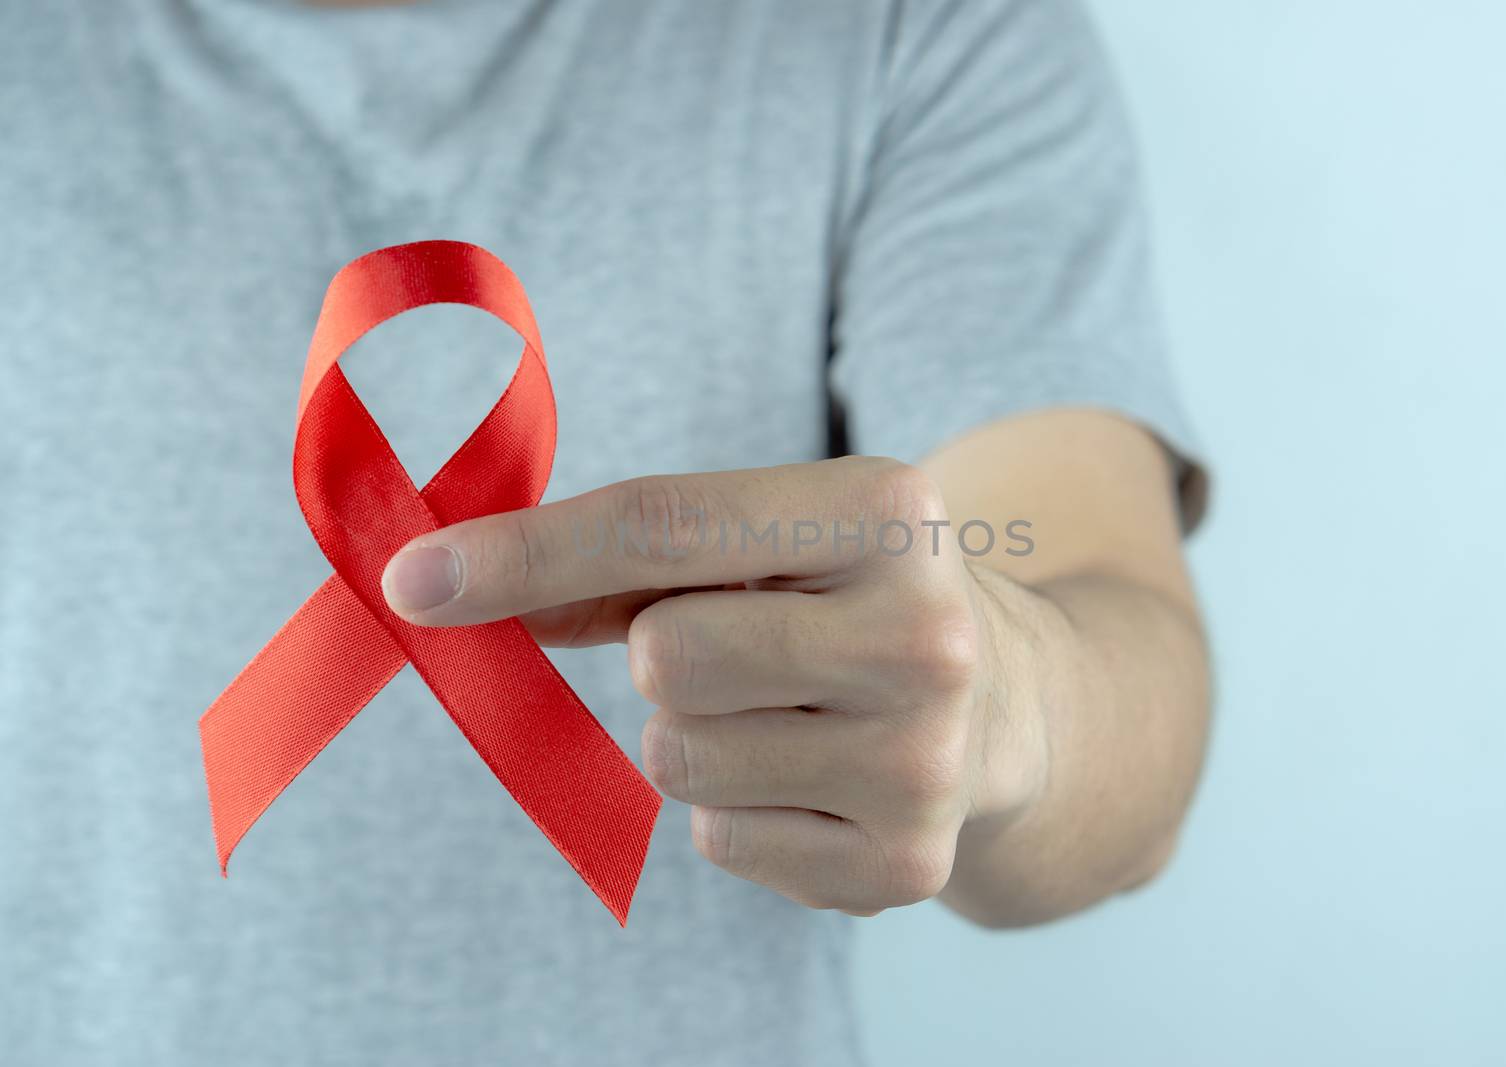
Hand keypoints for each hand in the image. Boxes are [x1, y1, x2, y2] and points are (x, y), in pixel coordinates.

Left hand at [380, 456, 1048, 914]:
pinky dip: (735, 808)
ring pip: (676, 758)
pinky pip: (715, 839)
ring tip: (788, 712)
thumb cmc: (850, 599)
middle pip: (665, 656)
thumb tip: (450, 585)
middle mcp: (924, 635)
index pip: (664, 526)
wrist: (1010, 702)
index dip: (524, 554)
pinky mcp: (904, 864)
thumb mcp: (771, 538)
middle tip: (747, 646)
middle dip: (666, 653)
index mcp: (888, 512)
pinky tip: (813, 775)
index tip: (413, 578)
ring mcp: (923, 761)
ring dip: (696, 735)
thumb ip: (624, 558)